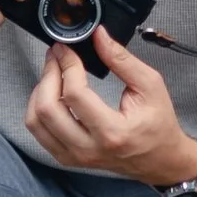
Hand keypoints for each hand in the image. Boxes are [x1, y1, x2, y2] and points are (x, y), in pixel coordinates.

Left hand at [24, 29, 196, 186]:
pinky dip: (38, 109)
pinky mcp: (68, 158)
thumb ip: (121, 59)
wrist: (160, 159)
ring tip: (53, 75)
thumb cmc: (158, 124)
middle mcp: (90, 149)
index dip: (67, 65)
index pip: (75, 94)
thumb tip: (98, 36)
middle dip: (48, 75)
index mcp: (113, 132)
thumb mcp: (150, 85)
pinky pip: (39, 133)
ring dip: (39, 92)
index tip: (66, 49)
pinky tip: (52, 95)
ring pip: (36, 122)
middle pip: (48, 109)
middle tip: (56, 57)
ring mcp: (76, 156)